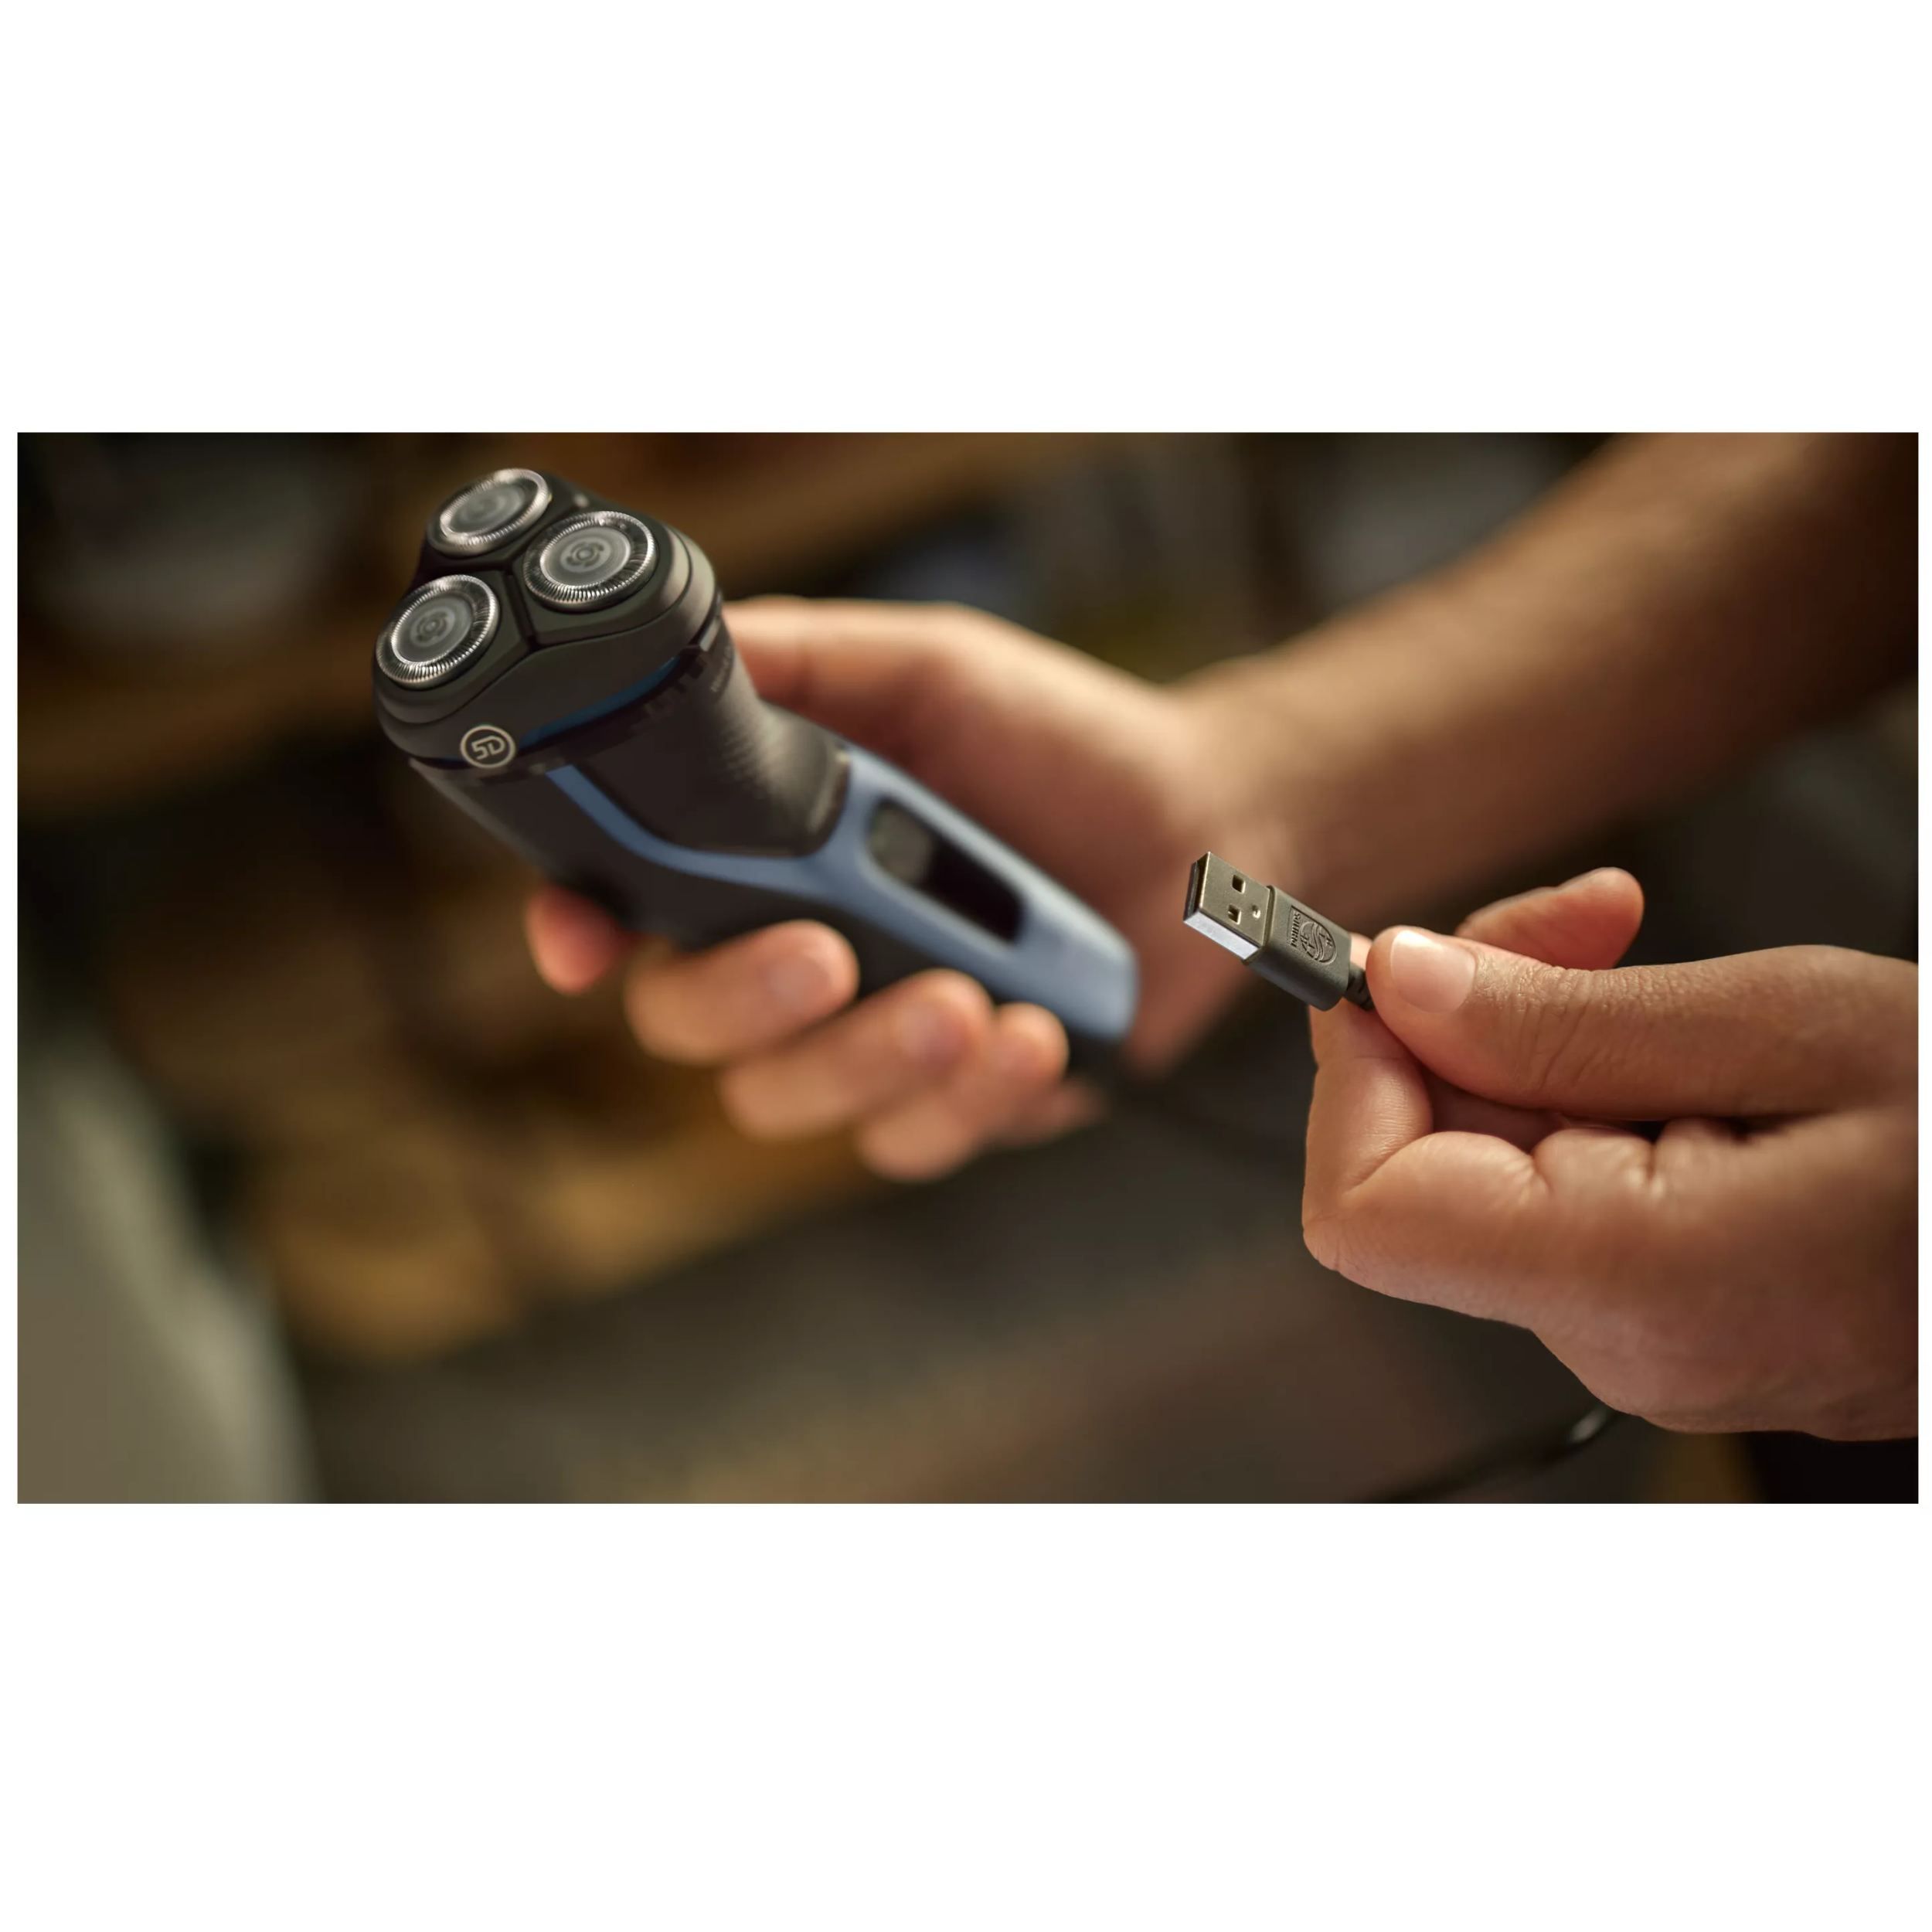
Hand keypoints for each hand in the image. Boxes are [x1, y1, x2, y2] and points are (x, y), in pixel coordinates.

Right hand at [526, 598, 1279, 1178]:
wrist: (1207, 821)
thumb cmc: (1062, 739)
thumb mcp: (924, 669)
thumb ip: (798, 665)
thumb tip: (682, 641)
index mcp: (765, 853)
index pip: (628, 908)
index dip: (580, 930)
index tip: (585, 945)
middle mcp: (798, 952)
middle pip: (685, 1023)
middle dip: (741, 999)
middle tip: (826, 952)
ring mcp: (871, 1036)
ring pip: (786, 1100)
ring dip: (866, 1056)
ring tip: (968, 997)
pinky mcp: (956, 1102)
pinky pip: (910, 1140)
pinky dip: (966, 1097)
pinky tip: (1030, 1035)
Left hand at [1303, 869, 1916, 1438]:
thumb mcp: (1789, 1022)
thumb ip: (1562, 1023)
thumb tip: (1395, 986)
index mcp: (1635, 1284)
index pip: (1364, 1212)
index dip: (1360, 1077)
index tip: (1414, 970)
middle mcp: (1618, 1342)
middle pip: (1420, 1171)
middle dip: (1462, 1022)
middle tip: (1582, 917)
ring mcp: (1641, 1339)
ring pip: (1488, 1170)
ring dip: (1534, 1044)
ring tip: (1642, 956)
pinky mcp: (1667, 1311)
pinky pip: (1558, 1192)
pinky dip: (1583, 1095)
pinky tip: (1672, 1038)